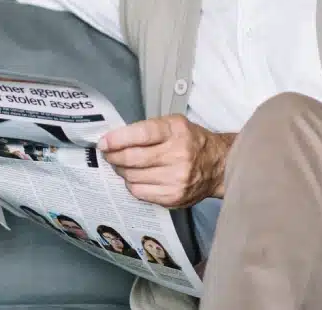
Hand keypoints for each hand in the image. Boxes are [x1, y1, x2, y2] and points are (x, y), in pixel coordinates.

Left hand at [98, 115, 233, 207]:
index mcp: (176, 131)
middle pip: (134, 159)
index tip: (104, 142)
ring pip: (134, 177)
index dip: (118, 138)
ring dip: (121, 170)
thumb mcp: (174, 124)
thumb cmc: (191, 140)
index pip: (142, 134)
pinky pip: (141, 193)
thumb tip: (116, 138)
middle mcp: (177, 155)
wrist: (217, 165)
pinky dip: (132, 184)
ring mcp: (176, 179)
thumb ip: (149, 129)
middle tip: (107, 153)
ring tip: (121, 164)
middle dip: (114, 156)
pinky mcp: (173, 198)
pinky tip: (134, 177)